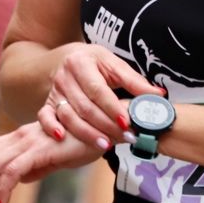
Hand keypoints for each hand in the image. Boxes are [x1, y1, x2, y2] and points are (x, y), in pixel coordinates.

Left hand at [0, 123, 99, 202]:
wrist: (105, 130)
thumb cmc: (83, 142)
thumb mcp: (53, 158)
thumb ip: (35, 166)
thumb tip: (19, 180)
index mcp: (23, 137)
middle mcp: (22, 136)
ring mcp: (30, 141)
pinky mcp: (40, 149)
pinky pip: (13, 170)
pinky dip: (3, 189)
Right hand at [37, 43, 163, 151]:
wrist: (69, 57)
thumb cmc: (96, 63)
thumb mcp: (115, 65)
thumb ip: (135, 82)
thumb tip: (159, 95)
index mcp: (82, 63)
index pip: (98, 90)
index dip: (113, 108)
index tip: (127, 123)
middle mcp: (66, 77)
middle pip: (85, 107)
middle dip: (105, 125)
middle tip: (124, 137)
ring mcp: (55, 91)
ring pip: (68, 115)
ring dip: (86, 133)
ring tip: (105, 144)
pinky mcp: (48, 102)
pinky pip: (44, 116)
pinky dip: (51, 127)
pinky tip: (62, 137)